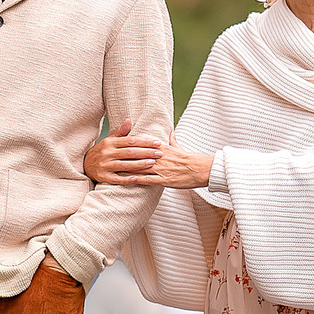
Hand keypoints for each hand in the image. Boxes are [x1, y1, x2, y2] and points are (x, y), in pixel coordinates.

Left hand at [85, 131, 210, 189]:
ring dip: (127, 168)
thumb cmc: (191, 159)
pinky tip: (128, 181)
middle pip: (138, 155)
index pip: (143, 145)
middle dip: (124, 156)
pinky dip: (137, 180)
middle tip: (111, 156)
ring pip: (140, 167)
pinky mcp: (164, 179)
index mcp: (162, 148)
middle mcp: (159, 157)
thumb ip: (172, 140)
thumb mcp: (180, 147)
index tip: (120, 144)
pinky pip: (148, 179)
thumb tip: (169, 133)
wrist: (201, 168)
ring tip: (115, 169)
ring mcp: (161, 169)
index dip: (130, 145)